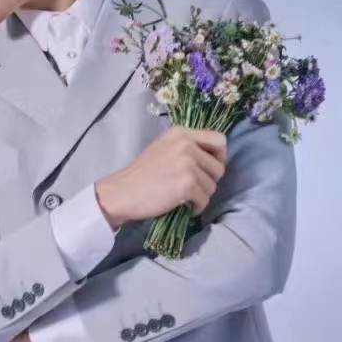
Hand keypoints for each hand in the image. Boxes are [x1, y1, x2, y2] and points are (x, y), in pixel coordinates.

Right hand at [95, 127, 227, 228]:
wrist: (121, 193)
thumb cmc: (139, 175)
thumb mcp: (162, 148)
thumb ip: (185, 148)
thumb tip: (210, 160)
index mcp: (181, 133)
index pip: (219, 139)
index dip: (220, 157)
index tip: (209, 169)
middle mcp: (187, 144)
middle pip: (218, 166)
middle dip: (210, 181)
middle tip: (195, 189)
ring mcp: (188, 164)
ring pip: (212, 185)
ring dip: (203, 196)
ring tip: (188, 199)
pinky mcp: (187, 184)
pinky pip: (204, 199)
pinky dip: (197, 207)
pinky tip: (187, 208)